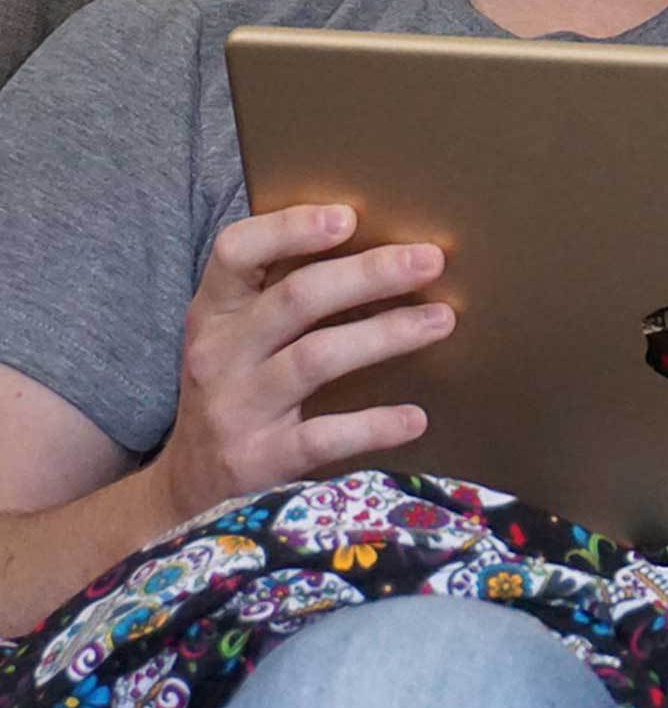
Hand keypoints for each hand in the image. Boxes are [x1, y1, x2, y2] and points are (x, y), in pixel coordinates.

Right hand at [152, 205, 453, 522]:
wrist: (186, 490)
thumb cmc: (235, 389)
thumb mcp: (235, 336)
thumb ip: (284, 293)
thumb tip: (384, 247)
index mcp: (214, 312)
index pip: (236, 252)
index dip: (291, 228)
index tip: (349, 217)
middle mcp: (219, 354)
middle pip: (296, 298)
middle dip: (370, 274)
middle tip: (430, 259)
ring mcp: (236, 408)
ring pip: (316, 357)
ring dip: (386, 334)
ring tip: (442, 319)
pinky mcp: (258, 462)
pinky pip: (323, 437)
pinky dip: (374, 425)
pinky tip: (416, 417)